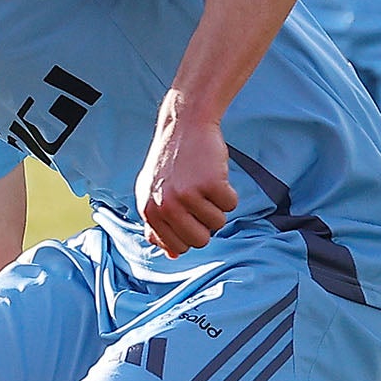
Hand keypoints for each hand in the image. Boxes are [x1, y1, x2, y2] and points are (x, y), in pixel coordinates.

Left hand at [137, 92, 236, 257]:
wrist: (184, 125)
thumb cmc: (171, 161)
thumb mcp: (154, 192)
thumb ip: (158, 224)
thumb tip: (172, 255)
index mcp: (150, 211)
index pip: (177, 246)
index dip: (190, 233)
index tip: (190, 215)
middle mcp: (165, 206)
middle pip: (199, 240)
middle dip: (206, 224)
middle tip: (200, 200)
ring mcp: (187, 195)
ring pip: (218, 223)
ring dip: (217, 206)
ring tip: (204, 184)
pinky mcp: (209, 183)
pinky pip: (231, 204)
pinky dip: (229, 192)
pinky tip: (215, 175)